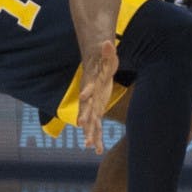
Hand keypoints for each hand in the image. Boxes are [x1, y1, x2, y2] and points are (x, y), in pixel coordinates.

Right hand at [77, 40, 117, 154]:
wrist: (97, 69)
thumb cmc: (104, 62)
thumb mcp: (108, 56)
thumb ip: (108, 51)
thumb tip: (108, 42)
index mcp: (91, 86)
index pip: (87, 91)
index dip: (86, 94)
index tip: (83, 101)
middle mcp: (89, 99)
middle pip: (86, 110)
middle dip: (85, 119)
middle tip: (83, 130)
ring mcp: (92, 107)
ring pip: (90, 122)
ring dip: (91, 134)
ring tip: (90, 146)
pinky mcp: (96, 112)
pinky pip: (96, 126)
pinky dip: (97, 137)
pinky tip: (98, 150)